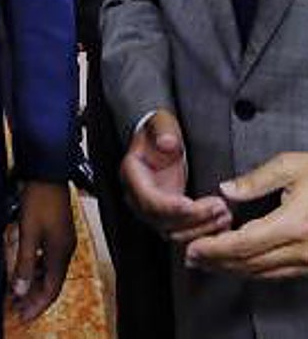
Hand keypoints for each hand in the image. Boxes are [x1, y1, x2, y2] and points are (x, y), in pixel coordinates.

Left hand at [7, 181, 75, 321]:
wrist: (47, 172)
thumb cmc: (39, 200)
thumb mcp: (28, 232)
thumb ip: (24, 261)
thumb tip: (19, 288)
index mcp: (61, 254)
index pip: (50, 290)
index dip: (36, 305)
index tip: (23, 316)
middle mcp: (65, 251)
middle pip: (50, 283)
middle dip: (34, 297)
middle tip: (18, 309)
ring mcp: (62, 241)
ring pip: (48, 271)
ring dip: (33, 283)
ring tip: (18, 293)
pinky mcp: (57, 232)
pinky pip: (47, 258)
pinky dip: (35, 268)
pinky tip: (25, 269)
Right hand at [122, 109, 229, 241]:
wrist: (161, 140)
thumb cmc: (160, 131)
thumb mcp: (162, 123)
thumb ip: (164, 131)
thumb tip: (167, 144)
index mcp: (132, 174)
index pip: (149, 200)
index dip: (171, 207)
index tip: (193, 204)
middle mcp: (138, 197)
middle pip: (163, 222)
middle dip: (194, 219)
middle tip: (219, 208)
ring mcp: (153, 210)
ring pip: (175, 234)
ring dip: (202, 229)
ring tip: (225, 214)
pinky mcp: (168, 217)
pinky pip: (184, 234)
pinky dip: (202, 233)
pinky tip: (220, 224)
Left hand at [185, 153, 307, 279]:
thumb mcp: (292, 166)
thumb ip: (256, 180)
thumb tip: (225, 190)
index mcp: (294, 225)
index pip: (244, 243)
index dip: (215, 248)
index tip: (193, 247)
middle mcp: (303, 250)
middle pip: (251, 263)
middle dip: (217, 262)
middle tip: (191, 258)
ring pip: (265, 272)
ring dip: (233, 270)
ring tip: (207, 263)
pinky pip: (280, 273)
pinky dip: (255, 270)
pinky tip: (239, 264)